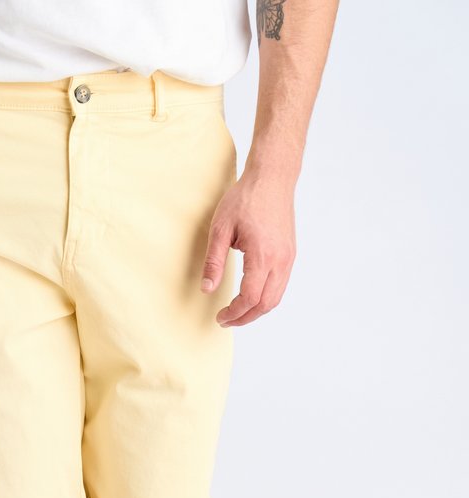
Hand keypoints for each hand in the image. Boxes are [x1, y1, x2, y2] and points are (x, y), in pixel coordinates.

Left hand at [200, 171, 296, 326]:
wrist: (272, 177)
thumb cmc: (246, 198)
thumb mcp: (220, 229)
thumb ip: (214, 262)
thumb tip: (207, 289)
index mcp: (263, 255)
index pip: (250, 298)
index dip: (234, 313)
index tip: (220, 316)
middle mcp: (280, 260)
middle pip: (266, 304)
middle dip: (245, 317)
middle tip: (227, 320)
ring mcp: (288, 258)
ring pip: (276, 297)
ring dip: (257, 310)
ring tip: (238, 312)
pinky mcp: (290, 254)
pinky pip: (281, 285)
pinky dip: (266, 298)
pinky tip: (251, 297)